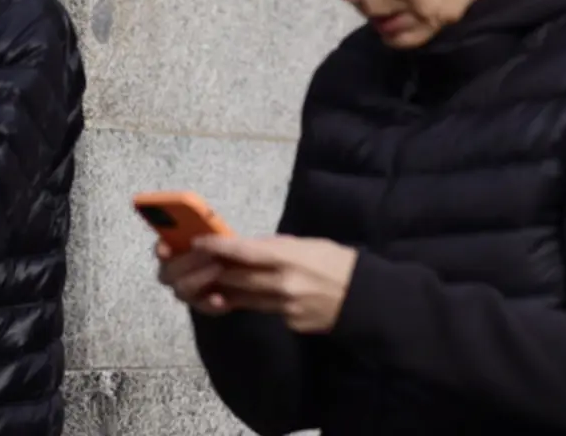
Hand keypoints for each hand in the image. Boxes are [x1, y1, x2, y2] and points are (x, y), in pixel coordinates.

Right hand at [154, 240, 231, 315]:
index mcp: (179, 247)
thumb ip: (210, 236)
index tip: (166, 250)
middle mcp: (178, 270)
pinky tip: (221, 298)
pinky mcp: (203, 304)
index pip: (161, 248)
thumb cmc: (232, 246)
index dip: (160, 249)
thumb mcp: (224, 236)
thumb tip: (198, 241)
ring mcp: (189, 290)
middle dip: (186, 262)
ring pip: (180, 290)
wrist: (249, 268)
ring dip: (197, 279)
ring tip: (219, 269)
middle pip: (167, 272)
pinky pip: (201, 307)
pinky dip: (209, 303)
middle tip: (208, 254)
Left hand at [192, 235, 357, 333]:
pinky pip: (267, 311)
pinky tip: (261, 296)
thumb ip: (277, 247)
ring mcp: (285, 307)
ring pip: (247, 299)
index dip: (218, 247)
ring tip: (216, 282)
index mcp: (289, 257)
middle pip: (238, 279)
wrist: (366, 299)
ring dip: (229, 290)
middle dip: (217, 271)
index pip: (244, 251)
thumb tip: (250, 248)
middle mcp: (283, 283)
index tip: (199, 242)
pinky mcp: (290, 323)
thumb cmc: (338, 262)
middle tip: (200, 264)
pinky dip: (260, 303)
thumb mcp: (309, 244)